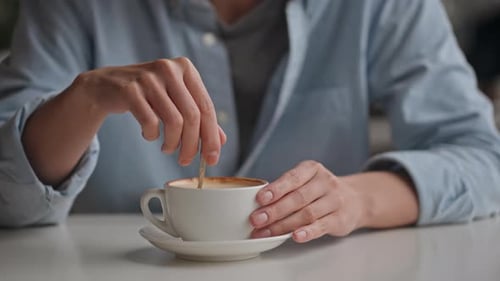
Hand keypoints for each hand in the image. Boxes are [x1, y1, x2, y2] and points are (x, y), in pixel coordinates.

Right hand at [70, 57, 225, 165]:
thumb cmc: (147, 94)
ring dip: (173, 143)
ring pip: (174, 121)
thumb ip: (198, 117)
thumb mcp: (175, 100)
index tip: (212, 158)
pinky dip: (152, 135)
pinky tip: (150, 135)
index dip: (211, 137)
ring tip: (168, 149)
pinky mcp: (129, 90)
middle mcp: (169, 69)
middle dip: (192, 145)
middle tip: (186, 160)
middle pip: (192, 116)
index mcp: (185, 68)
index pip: (206, 107)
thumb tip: (221, 141)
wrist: (105, 85)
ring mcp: (148, 78)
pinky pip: (150, 122)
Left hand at [250, 161, 366, 242]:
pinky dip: (308, 232)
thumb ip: (285, 189)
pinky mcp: (340, 219)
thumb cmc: (319, 191)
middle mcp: (325, 183)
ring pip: (307, 213)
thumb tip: (256, 205)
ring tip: (266, 233)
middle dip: (274, 210)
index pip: (292, 178)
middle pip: (297, 198)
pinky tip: (295, 236)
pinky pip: (322, 226)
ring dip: (284, 225)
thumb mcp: (305, 181)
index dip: (276, 189)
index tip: (259, 199)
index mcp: (312, 169)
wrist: (355, 199)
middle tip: (256, 220)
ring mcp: (334, 201)